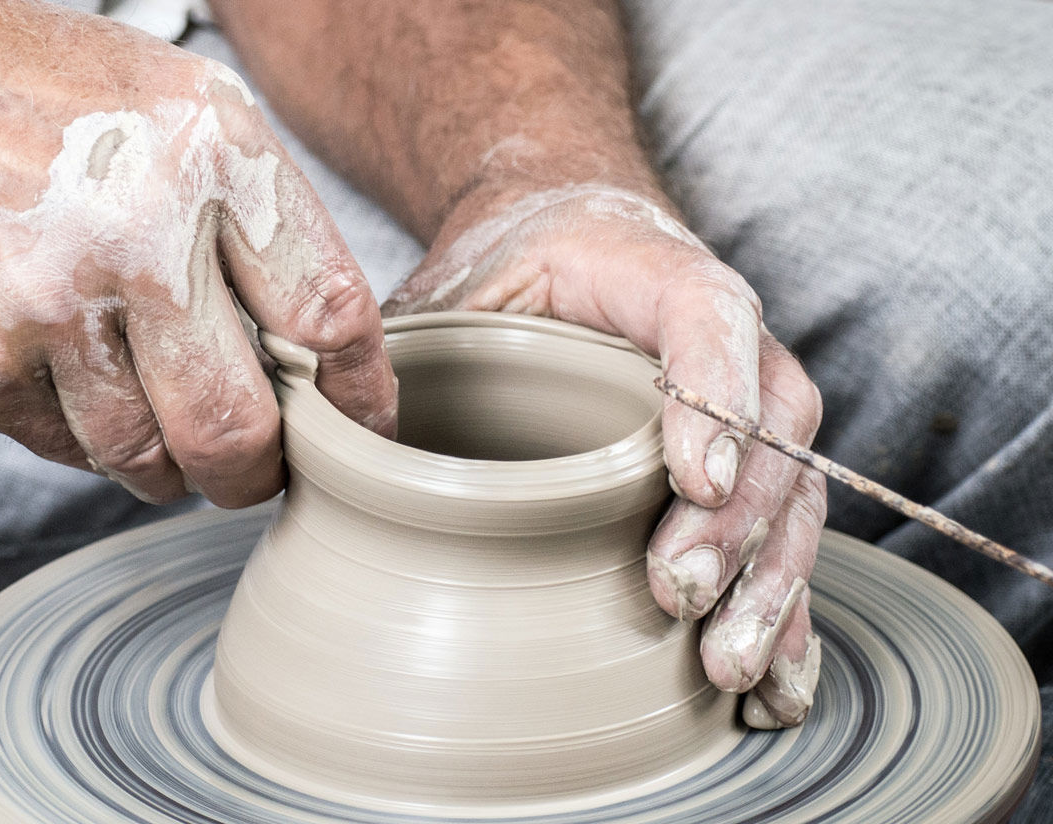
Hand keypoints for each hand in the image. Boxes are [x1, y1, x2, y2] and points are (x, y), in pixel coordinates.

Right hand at [0, 0, 395, 506]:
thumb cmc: (18, 94)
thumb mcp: (168, 103)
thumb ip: (254, 214)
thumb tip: (324, 348)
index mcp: (210, 151)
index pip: (329, 314)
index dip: (358, 397)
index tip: (359, 432)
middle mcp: (138, 229)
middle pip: (242, 427)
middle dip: (256, 472)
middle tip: (249, 468)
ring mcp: (49, 304)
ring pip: (148, 458)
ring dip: (162, 461)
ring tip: (140, 407)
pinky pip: (63, 449)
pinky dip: (75, 431)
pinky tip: (54, 367)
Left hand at [385, 182, 825, 727]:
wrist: (564, 239)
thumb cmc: (506, 268)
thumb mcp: (450, 286)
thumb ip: (404, 342)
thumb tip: (331, 435)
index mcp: (654, 273)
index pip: (707, 317)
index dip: (712, 395)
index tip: (688, 479)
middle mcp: (727, 339)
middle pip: (769, 426)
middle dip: (734, 523)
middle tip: (678, 595)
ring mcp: (749, 407)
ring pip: (792, 493)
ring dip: (769, 586)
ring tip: (728, 667)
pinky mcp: (745, 470)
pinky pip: (785, 540)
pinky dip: (786, 615)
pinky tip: (774, 688)